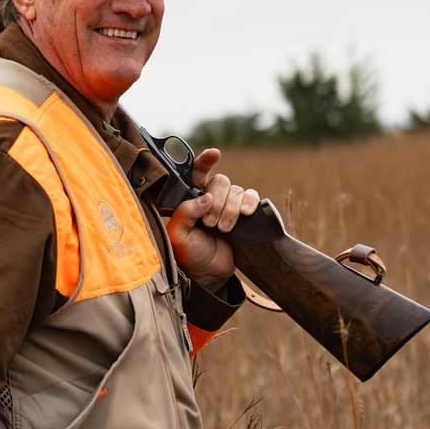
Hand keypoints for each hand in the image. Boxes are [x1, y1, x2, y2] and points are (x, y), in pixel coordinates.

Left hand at [165, 148, 259, 291]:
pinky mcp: (244, 214)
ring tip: (223, 229)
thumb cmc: (188, 253)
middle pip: (220, 181)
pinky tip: (245, 214)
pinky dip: (249, 202)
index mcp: (191, 197)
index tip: (214, 154)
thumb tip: (206, 197)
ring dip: (230, 210)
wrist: (209, 274)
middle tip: (210, 224)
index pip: (197, 172)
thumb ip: (185, 212)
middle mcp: (211, 197)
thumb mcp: (178, 234)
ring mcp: (229, 204)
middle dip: (217, 202)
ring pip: (236, 190)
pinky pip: (251, 197)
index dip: (205, 161)